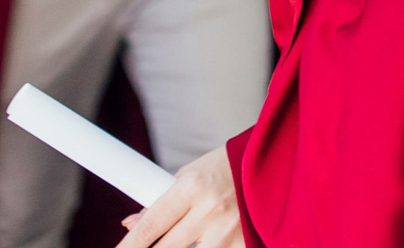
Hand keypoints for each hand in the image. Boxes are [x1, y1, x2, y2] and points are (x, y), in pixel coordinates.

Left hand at [118, 147, 243, 247]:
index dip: (128, 246)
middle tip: (147, 246)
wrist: (276, 163)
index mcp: (192, 187)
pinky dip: (210, 246)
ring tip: (190, 233)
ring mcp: (228, 233)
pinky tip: (212, 236)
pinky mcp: (245, 245)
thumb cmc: (227, 167)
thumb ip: (162, 200)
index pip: (149, 227)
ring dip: (183, 246)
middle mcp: (209, 212)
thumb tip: (131, 224)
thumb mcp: (191, 175)